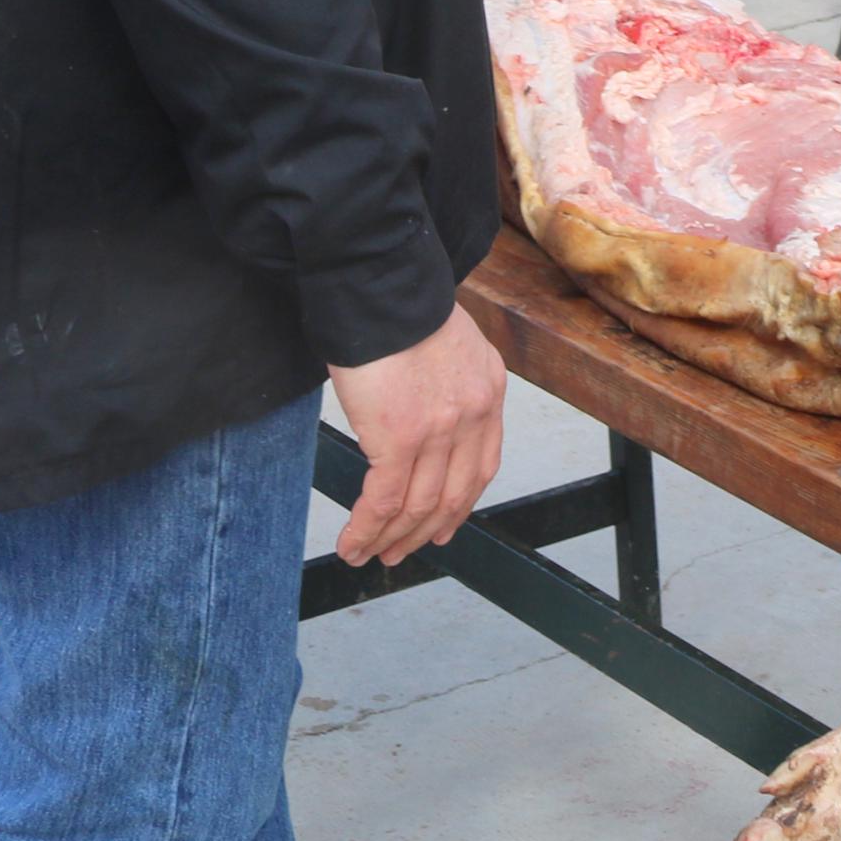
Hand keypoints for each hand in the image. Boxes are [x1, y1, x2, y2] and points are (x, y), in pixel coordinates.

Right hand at [327, 306, 506, 567]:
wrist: (382, 285)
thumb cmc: (399, 308)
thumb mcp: (447, 345)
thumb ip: (447, 385)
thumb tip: (424, 419)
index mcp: (489, 390)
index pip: (482, 466)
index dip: (460, 505)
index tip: (444, 527)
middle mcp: (475, 414)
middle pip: (453, 495)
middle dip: (424, 532)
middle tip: (399, 552)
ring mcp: (441, 430)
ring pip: (418, 506)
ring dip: (390, 539)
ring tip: (368, 555)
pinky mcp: (401, 437)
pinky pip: (384, 502)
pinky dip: (366, 529)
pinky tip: (351, 543)